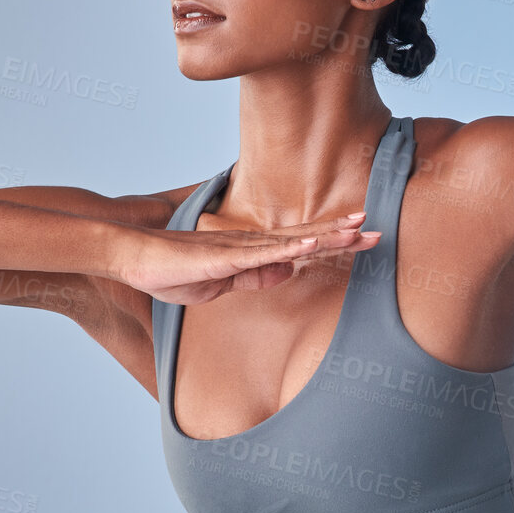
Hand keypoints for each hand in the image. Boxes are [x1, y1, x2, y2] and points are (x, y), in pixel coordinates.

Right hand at [114, 212, 381, 305]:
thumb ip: (255, 276)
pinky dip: (291, 248)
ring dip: (327, 235)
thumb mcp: (222, 282)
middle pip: (307, 236)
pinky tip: (313, 244)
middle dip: (344, 233)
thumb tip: (288, 271)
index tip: (363, 237)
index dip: (334, 240)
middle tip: (377, 230)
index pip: (302, 244)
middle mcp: (253, 244)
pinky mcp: (226, 257)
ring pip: (293, 240)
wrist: (135, 259)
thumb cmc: (173, 271)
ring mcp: (241, 248)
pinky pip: (264, 254)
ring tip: (358, 229)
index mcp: (253, 252)